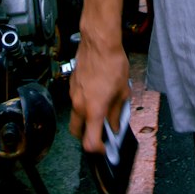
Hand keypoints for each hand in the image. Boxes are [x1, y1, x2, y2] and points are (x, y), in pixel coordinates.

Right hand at [68, 33, 130, 154]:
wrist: (99, 43)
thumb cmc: (112, 64)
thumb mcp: (122, 91)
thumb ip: (117, 113)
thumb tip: (114, 126)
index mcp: (94, 110)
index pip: (89, 142)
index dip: (97, 150)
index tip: (105, 149)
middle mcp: (79, 105)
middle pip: (77, 133)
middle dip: (87, 137)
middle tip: (101, 133)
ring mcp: (73, 95)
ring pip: (75, 117)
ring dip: (85, 121)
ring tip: (101, 111)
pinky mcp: (72, 86)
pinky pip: (75, 102)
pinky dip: (83, 106)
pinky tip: (96, 96)